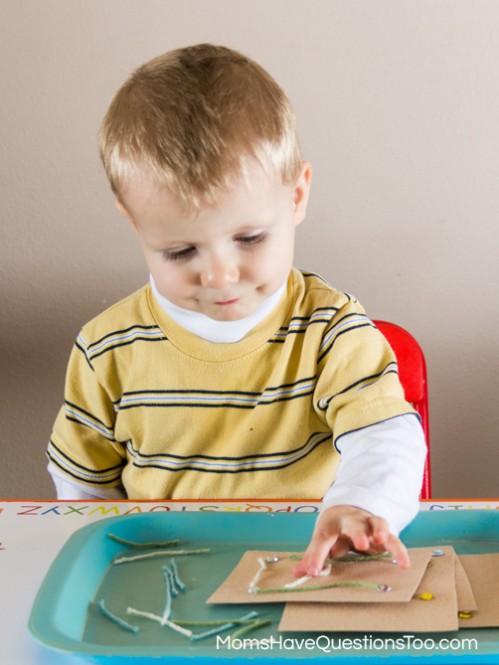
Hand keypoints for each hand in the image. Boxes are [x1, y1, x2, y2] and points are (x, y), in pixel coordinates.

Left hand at [293, 504, 409, 577]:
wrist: (350, 509)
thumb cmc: (335, 530)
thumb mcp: (322, 539)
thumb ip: (312, 556)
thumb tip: (297, 573)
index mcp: (331, 524)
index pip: (322, 539)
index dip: (316, 556)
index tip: (311, 573)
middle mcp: (351, 520)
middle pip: (353, 524)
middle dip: (357, 533)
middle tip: (361, 543)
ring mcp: (369, 524)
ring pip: (376, 523)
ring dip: (380, 531)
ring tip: (383, 539)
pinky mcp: (383, 532)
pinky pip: (393, 538)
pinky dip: (399, 549)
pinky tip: (403, 563)